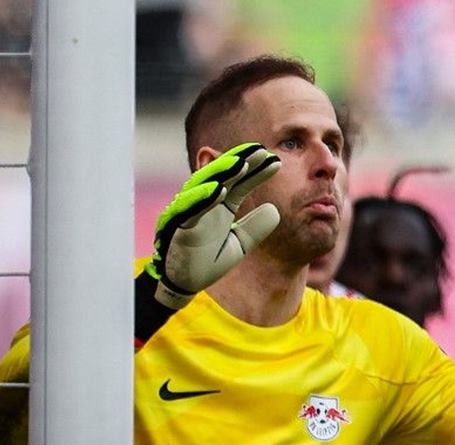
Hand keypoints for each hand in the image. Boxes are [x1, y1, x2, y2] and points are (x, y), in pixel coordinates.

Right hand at [146, 143, 281, 308]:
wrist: (185, 283)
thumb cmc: (207, 260)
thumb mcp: (239, 243)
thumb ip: (255, 228)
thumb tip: (275, 210)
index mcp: (221, 205)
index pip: (241, 182)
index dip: (257, 171)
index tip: (275, 161)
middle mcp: (205, 203)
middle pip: (224, 176)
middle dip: (241, 162)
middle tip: (260, 150)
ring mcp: (191, 212)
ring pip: (205, 185)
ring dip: (222, 173)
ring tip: (241, 163)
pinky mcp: (178, 226)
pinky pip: (190, 210)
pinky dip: (202, 198)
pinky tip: (218, 189)